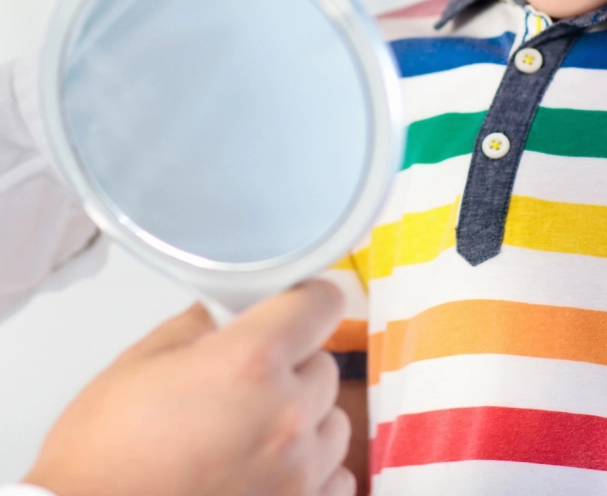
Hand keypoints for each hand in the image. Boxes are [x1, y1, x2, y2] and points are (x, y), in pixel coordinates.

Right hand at [23, 280, 354, 495]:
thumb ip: (199, 325)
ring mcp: (298, 476)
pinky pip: (335, 481)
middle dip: (293, 368)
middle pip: (325, 366)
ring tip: (252, 438)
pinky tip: (267, 477)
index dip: (307, 301)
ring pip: (333, 424)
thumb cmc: (99, 459)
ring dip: (304, 424)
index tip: (295, 308)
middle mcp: (287, 416)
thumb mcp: (139, 363)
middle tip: (246, 386)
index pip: (324, 302)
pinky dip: (311, 477)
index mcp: (253, 362)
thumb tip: (226, 316)